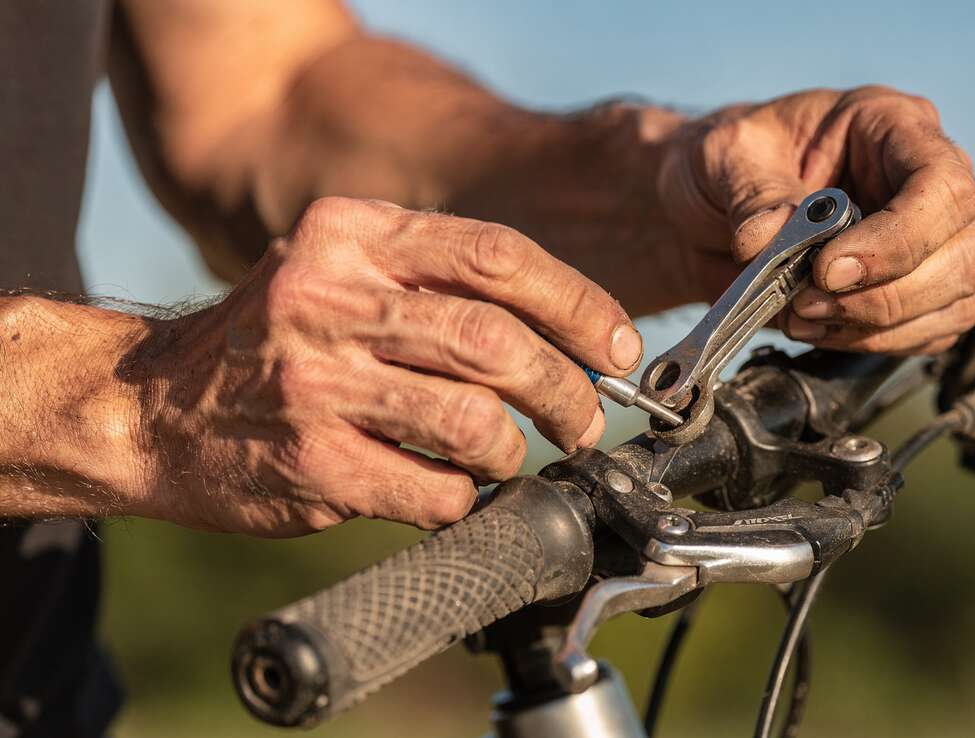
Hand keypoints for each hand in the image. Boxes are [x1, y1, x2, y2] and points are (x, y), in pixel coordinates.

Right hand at [131, 198, 640, 535]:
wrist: (146, 407)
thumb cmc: (271, 341)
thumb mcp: (337, 270)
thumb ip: (434, 282)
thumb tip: (568, 332)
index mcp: (351, 237)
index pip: (498, 255)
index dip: (578, 304)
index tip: (617, 346)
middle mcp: (330, 300)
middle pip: (498, 342)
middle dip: (566, 390)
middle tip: (584, 419)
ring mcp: (316, 385)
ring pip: (473, 420)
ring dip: (516, 449)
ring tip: (514, 455)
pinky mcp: (311, 463)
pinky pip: (433, 490)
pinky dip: (464, 496)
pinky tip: (454, 488)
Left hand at [659, 86, 974, 353]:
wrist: (705, 208)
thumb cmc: (726, 162)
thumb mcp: (725, 155)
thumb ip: (752, 194)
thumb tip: (769, 240)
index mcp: (893, 126)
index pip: (943, 185)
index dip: (897, 239)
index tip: (828, 271)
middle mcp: (924, 182)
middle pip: (962, 254)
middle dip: (883, 296)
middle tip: (806, 301)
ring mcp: (929, 239)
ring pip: (954, 301)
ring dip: (876, 327)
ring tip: (803, 316)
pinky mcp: (916, 291)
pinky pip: (929, 333)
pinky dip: (874, 344)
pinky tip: (819, 329)